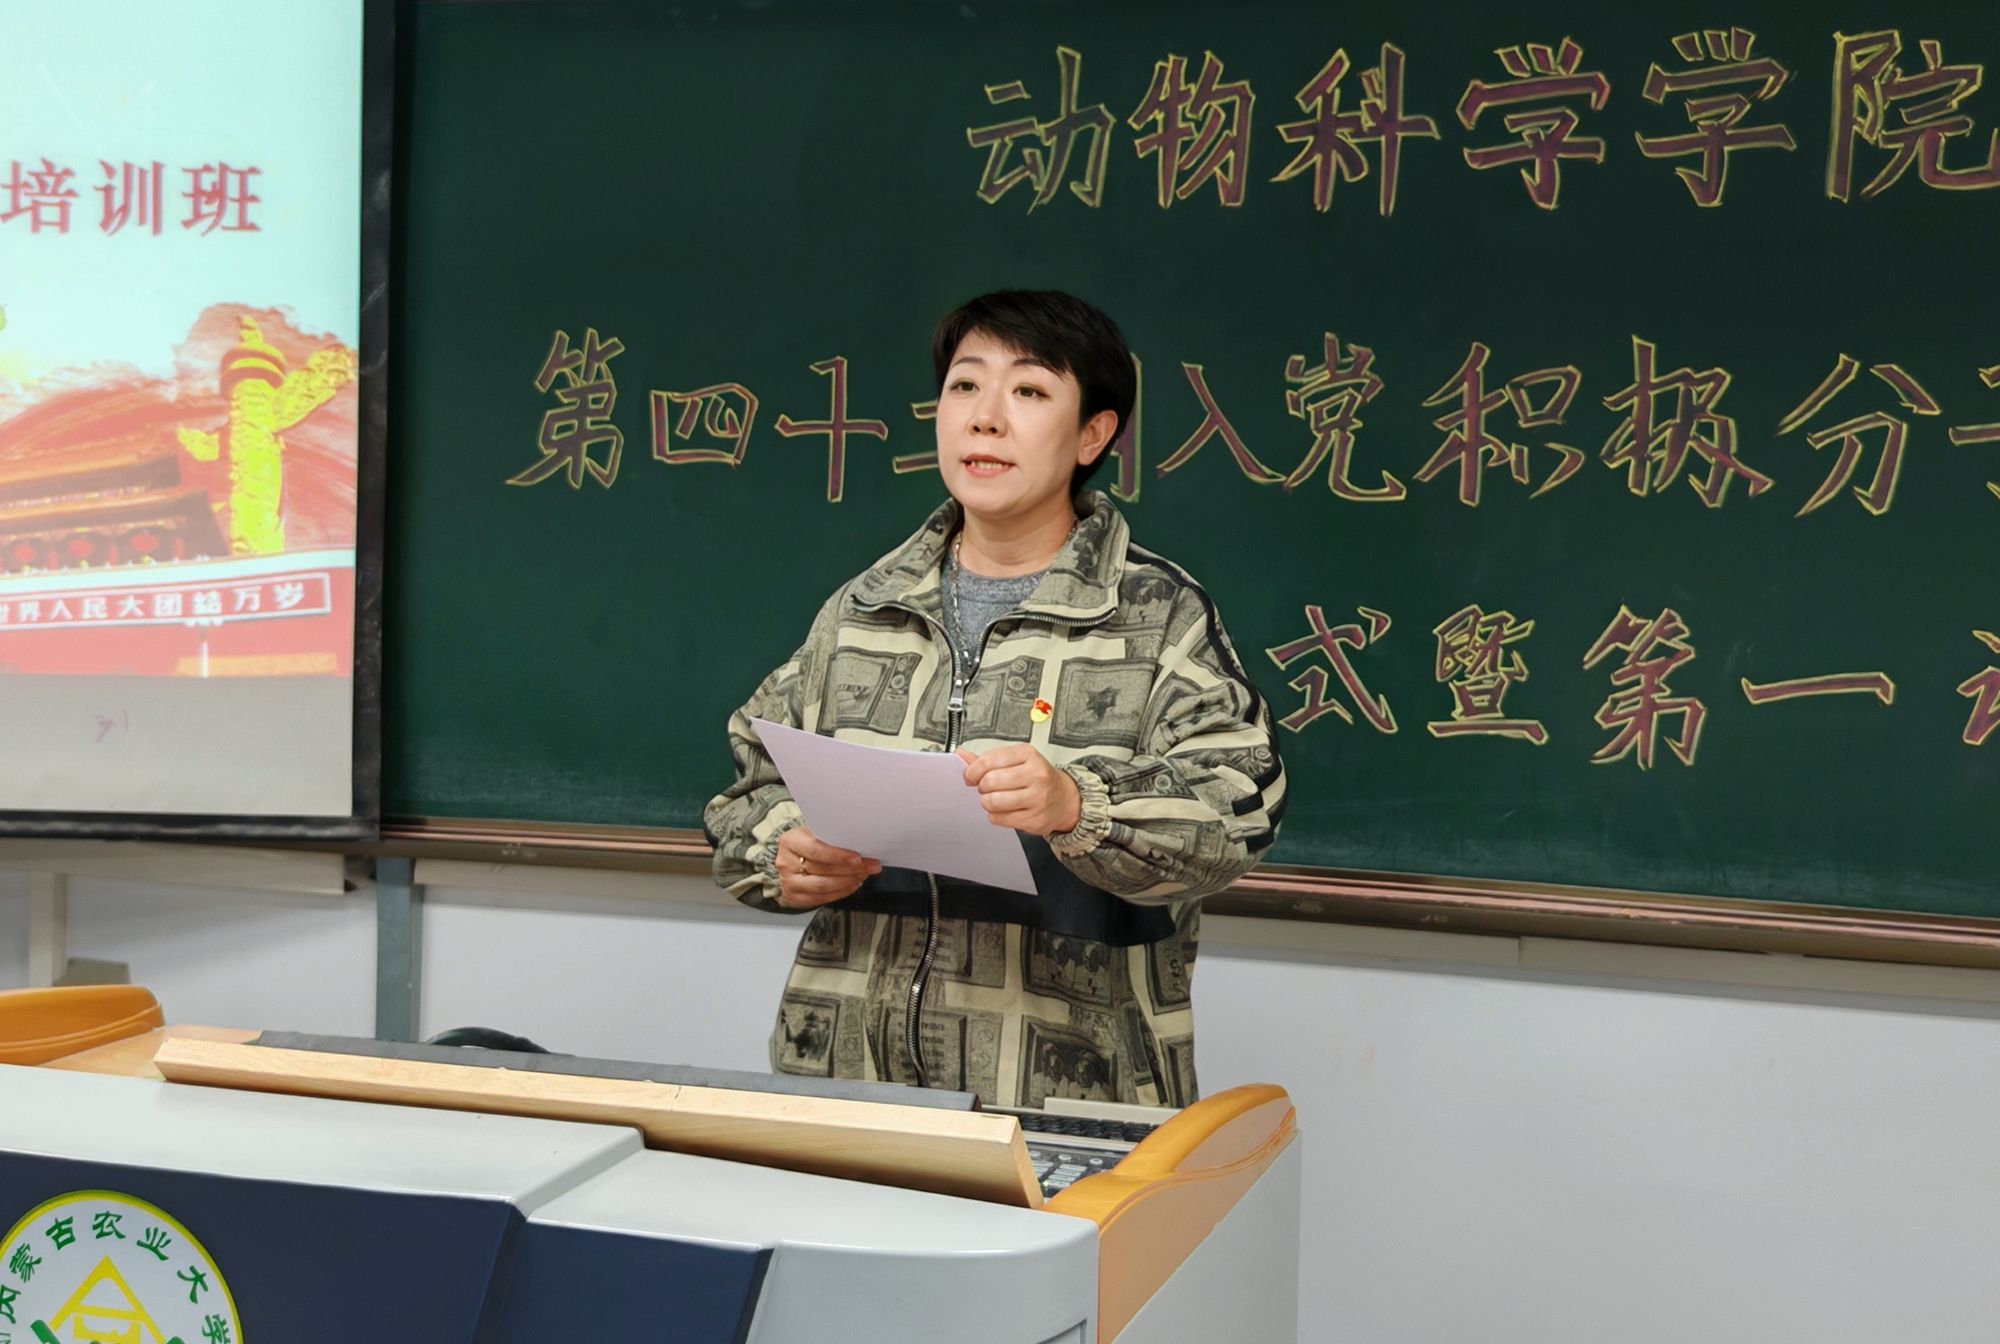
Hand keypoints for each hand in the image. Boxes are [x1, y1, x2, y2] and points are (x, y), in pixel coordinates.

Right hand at [775, 825, 880, 909]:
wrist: (788, 860)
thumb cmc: (805, 843)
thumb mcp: (812, 833)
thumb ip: (830, 837)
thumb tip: (859, 843)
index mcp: (790, 841)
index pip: (816, 850)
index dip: (838, 856)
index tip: (858, 858)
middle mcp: (786, 863)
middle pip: (823, 869)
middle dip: (851, 869)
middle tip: (870, 866)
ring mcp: (789, 883)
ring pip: (823, 886)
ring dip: (848, 882)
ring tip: (863, 875)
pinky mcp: (795, 897)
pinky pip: (822, 898)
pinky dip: (841, 892)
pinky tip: (852, 884)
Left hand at [959, 744, 1081, 836]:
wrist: (1064, 798)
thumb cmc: (1037, 777)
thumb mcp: (1016, 760)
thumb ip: (988, 759)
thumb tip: (961, 755)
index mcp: (1028, 754)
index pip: (990, 760)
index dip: (973, 770)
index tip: (970, 776)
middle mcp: (1036, 774)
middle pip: (990, 781)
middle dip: (982, 787)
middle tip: (986, 788)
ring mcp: (1037, 798)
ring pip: (993, 802)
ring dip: (987, 802)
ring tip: (995, 799)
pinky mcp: (1035, 819)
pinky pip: (999, 819)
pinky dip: (995, 815)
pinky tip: (1004, 810)